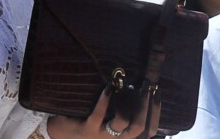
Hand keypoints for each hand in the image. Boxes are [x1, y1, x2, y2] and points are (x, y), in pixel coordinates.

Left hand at [46, 85, 160, 138]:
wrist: (63, 135)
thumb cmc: (88, 125)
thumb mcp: (107, 123)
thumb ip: (122, 115)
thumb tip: (136, 91)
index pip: (148, 131)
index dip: (155, 113)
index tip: (157, 94)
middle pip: (139, 127)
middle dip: (146, 106)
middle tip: (148, 87)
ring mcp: (102, 136)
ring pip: (123, 123)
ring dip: (128, 103)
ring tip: (131, 86)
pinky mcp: (88, 129)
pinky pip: (99, 114)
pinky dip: (105, 100)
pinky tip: (108, 87)